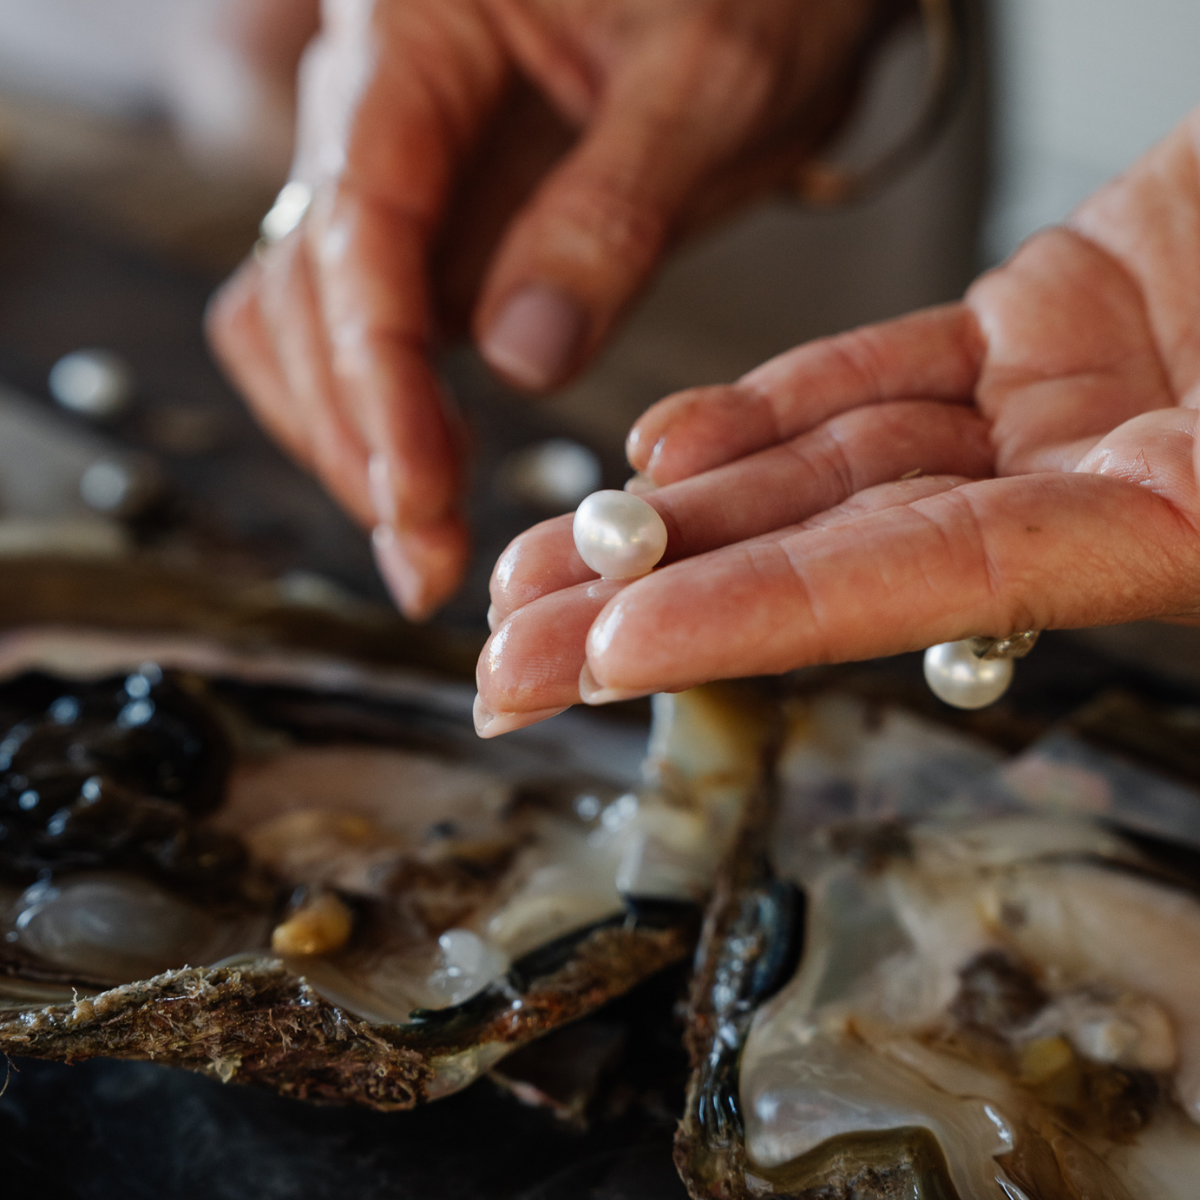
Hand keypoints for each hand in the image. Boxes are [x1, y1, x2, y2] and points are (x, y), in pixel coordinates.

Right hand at [207, 0, 894, 619]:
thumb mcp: (711, 82)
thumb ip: (613, 213)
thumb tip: (520, 357)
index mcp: (416, 34)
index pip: (358, 226)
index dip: (376, 378)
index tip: (418, 497)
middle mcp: (377, 104)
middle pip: (300, 289)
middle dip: (353, 433)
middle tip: (426, 557)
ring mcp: (401, 173)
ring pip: (305, 318)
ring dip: (349, 435)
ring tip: (426, 534)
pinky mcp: (437, 226)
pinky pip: (366, 327)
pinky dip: (384, 411)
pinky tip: (435, 472)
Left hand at [475, 110, 1199, 734]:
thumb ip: (1196, 487)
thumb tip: (1089, 536)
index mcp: (1176, 530)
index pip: (913, 588)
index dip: (751, 619)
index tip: (607, 654)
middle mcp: (1095, 488)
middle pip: (829, 556)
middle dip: (654, 602)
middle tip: (509, 659)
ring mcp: (1063, 411)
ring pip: (827, 468)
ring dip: (676, 511)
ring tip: (540, 562)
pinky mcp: (1047, 326)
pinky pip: (880, 375)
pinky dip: (772, 407)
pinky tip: (666, 443)